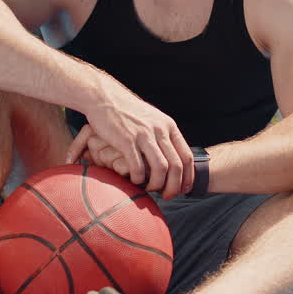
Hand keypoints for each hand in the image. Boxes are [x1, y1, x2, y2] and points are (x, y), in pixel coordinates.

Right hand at [65, 83, 193, 196]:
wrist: (104, 98)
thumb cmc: (127, 112)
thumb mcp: (152, 119)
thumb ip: (163, 135)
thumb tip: (171, 155)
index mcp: (168, 126)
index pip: (186, 156)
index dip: (188, 176)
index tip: (183, 189)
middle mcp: (160, 130)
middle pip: (176, 166)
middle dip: (174, 186)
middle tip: (168, 196)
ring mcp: (144, 135)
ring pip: (160, 169)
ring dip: (157, 185)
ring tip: (150, 189)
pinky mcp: (127, 140)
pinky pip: (138, 167)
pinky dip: (139, 179)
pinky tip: (135, 181)